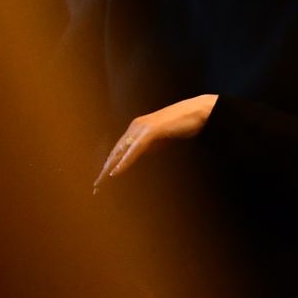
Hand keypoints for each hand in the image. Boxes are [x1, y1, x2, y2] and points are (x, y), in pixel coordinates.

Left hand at [94, 95, 218, 191]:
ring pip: (121, 152)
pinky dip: (125, 162)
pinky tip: (116, 173)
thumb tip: (141, 154)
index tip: (103, 179)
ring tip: (101, 183)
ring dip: (109, 169)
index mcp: (137, 128)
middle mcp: (135, 126)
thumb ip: (150, 145)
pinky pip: (134, 150)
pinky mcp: (151, 130)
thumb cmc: (185, 123)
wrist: (200, 110)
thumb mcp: (163, 137)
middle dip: (104, 170)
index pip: (118, 149)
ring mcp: (142, 127)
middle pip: (115, 152)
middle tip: (96, 187)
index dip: (110, 165)